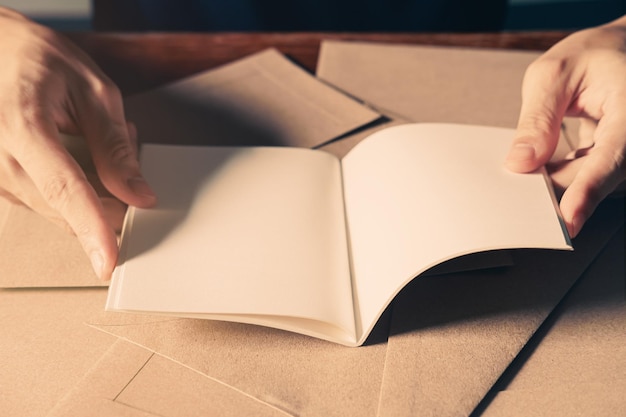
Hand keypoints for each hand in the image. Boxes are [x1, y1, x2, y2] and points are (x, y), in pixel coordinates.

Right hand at [0, 8, 155, 278]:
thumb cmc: (41, 62)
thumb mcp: (93, 91)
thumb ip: (115, 146)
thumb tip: (139, 195)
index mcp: (23, 125)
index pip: (64, 188)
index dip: (91, 228)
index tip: (110, 260)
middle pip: (62, 207)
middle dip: (106, 207)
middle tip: (128, 173)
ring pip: (55, 210)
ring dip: (90, 193)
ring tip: (92, 143)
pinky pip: (45, 202)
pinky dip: (71, 191)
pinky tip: (76, 154)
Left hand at [506, 16, 625, 237]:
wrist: (617, 52)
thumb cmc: (590, 56)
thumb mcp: (553, 75)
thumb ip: (538, 119)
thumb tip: (521, 163)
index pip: (613, 156)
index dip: (588, 189)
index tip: (568, 218)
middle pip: (596, 174)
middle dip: (555, 188)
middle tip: (515, 195)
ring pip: (590, 179)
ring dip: (555, 182)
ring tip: (522, 179)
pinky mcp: (616, 159)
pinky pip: (587, 176)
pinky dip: (559, 176)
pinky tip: (536, 171)